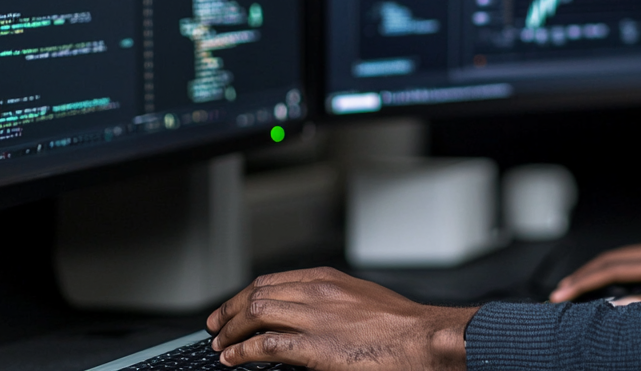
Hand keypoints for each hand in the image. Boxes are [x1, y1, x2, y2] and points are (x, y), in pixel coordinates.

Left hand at [206, 266, 475, 369]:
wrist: (425, 339)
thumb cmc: (402, 326)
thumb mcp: (362, 300)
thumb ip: (332, 302)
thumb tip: (308, 314)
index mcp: (328, 279)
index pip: (272, 280)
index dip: (244, 294)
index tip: (232, 307)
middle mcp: (318, 292)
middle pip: (257, 293)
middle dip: (229, 310)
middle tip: (216, 325)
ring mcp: (316, 319)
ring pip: (256, 314)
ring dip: (231, 331)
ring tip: (221, 345)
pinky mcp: (316, 348)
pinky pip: (267, 345)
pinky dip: (243, 352)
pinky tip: (234, 360)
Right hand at [549, 239, 640, 304]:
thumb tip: (615, 308)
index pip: (613, 268)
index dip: (584, 282)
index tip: (561, 295)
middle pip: (613, 257)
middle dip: (584, 273)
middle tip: (559, 292)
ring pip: (623, 257)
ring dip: (598, 272)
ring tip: (577, 289)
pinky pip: (637, 262)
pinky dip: (616, 272)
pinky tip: (611, 286)